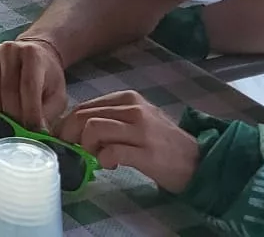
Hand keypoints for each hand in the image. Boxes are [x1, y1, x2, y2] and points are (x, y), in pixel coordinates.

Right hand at [0, 38, 68, 132]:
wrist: (34, 55)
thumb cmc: (47, 78)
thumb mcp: (57, 95)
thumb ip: (47, 113)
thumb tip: (36, 133)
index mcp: (32, 55)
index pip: (28, 86)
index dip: (29, 111)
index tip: (31, 131)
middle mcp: (10, 50)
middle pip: (7, 88)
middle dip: (12, 114)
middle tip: (17, 131)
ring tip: (4, 124)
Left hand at [58, 91, 198, 193]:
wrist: (198, 161)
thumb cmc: (162, 142)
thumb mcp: (137, 120)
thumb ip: (110, 119)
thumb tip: (73, 127)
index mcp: (128, 99)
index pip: (84, 106)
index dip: (67, 124)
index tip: (65, 138)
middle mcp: (134, 110)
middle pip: (84, 116)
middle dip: (69, 135)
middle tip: (73, 149)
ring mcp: (141, 131)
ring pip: (93, 129)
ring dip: (87, 146)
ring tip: (97, 156)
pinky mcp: (147, 153)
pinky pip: (111, 152)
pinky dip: (104, 160)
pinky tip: (111, 165)